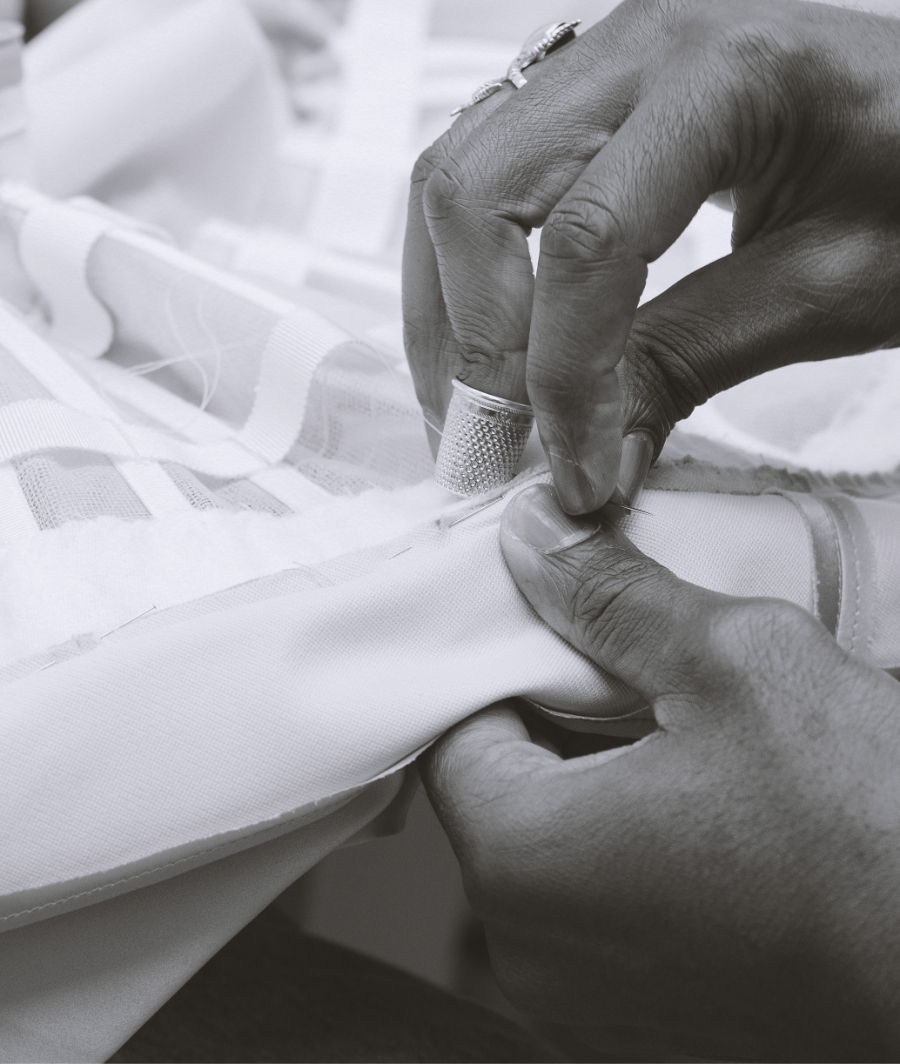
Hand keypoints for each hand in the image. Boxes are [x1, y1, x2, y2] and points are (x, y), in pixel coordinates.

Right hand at [404, 0, 899, 511]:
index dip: (561, 377)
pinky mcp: (588, 94)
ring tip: (476, 412)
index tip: (573, 473)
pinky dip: (467, 271)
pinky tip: (490, 346)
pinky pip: (483, 175)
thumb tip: (583, 462)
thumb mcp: (830, 289)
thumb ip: (690, 363)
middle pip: (475, 190)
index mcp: (723, 71)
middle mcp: (639, 41)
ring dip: (448, 310)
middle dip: (469, 341)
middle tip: (489, 450)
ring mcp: (603, 58)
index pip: (587, 239)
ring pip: (455, 179)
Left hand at [421, 484, 899, 1060]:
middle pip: (498, 791)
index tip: (546, 620)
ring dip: (592, 784)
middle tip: (624, 665)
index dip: (497, 661)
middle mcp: (531, 954)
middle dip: (548, 719)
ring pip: (550, 852)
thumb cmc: (868, 827)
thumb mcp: (734, 665)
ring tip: (675, 738)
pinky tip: (704, 814)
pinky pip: (597, 912)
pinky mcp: (645, 1029)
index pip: (451, 731)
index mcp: (525, 862)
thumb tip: (533, 537)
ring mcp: (587, 1006)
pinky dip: (628, 851)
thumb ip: (609, 596)